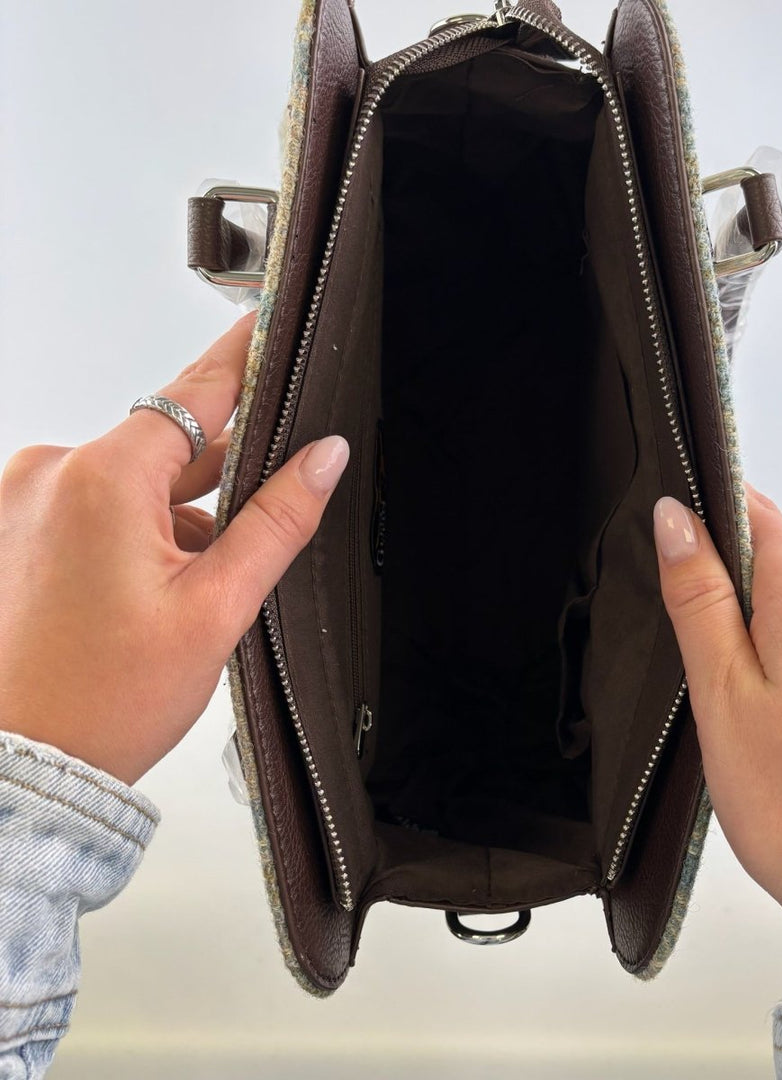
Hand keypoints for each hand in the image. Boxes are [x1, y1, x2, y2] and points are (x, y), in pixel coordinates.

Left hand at [0, 312, 349, 784]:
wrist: (16, 766)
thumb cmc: (99, 700)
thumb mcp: (216, 607)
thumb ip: (277, 519)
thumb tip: (324, 458)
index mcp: (101, 479)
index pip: (196, 392)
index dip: (244, 358)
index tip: (269, 322)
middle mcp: (48, 473)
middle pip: (166, 442)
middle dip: (214, 478)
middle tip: (241, 535)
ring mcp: (20, 498)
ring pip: (131, 479)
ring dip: (171, 516)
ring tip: (181, 595)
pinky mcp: (10, 525)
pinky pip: (91, 502)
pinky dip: (131, 532)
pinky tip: (146, 591)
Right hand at [653, 488, 781, 996]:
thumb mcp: (722, 693)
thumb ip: (700, 596)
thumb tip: (678, 518)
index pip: (756, 511)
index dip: (705, 517)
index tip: (673, 550)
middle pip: (776, 563)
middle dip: (728, 597)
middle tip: (703, 672)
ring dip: (760, 642)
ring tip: (744, 717)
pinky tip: (780, 733)